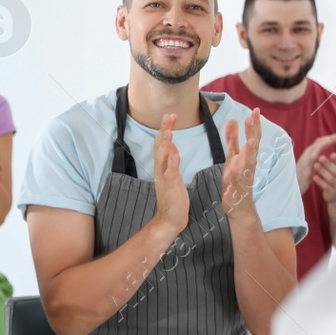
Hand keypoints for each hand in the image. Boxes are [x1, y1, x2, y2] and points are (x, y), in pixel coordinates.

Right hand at [151, 114, 188, 236]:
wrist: (170, 219)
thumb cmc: (173, 198)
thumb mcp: (173, 175)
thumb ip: (171, 161)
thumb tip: (171, 145)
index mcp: (163, 166)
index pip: (162, 144)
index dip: (165, 129)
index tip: (170, 115)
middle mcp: (161, 170)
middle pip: (160, 146)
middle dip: (164, 130)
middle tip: (168, 115)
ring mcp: (164, 178)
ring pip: (162, 157)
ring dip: (165, 143)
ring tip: (168, 130)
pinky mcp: (170, 187)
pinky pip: (170, 173)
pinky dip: (172, 163)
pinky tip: (175, 153)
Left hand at [221, 110, 261, 223]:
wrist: (239, 207)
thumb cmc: (236, 179)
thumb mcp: (232, 157)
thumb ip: (232, 139)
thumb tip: (232, 119)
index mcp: (247, 157)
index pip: (253, 138)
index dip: (254, 125)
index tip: (256, 110)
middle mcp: (248, 167)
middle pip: (253, 148)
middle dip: (253, 133)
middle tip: (252, 118)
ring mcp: (244, 180)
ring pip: (247, 165)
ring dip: (249, 154)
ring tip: (250, 142)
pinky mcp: (237, 193)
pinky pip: (236, 187)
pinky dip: (235, 181)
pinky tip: (232, 174)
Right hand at [294, 133, 335, 194]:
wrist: (292, 186)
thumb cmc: (304, 177)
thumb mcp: (313, 166)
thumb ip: (318, 160)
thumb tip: (324, 155)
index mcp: (312, 153)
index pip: (322, 142)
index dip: (333, 138)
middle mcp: (308, 154)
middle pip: (319, 142)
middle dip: (332, 138)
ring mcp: (304, 160)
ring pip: (313, 149)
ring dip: (324, 143)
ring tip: (334, 140)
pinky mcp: (301, 168)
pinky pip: (307, 161)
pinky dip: (312, 157)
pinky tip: (318, 155)